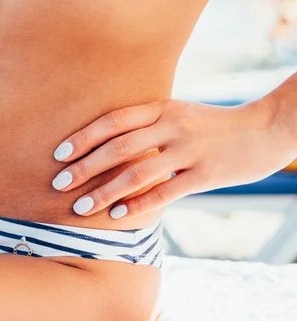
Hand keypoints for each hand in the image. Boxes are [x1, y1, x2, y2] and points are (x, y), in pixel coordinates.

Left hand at [51, 98, 296, 218]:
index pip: (111, 121)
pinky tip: (118, 215)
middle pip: (117, 148)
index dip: (82, 138)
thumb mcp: (177, 112)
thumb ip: (146, 124)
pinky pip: (166, 192)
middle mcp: (171, 126)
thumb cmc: (211, 124)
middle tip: (58, 185)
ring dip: (104, 193)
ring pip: (137, 174)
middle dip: (83, 168)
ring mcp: (189, 150)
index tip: (58, 154)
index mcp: (161, 107)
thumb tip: (105, 143)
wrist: (264, 128)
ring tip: (80, 209)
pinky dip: (139, 205)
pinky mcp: (206, 174)